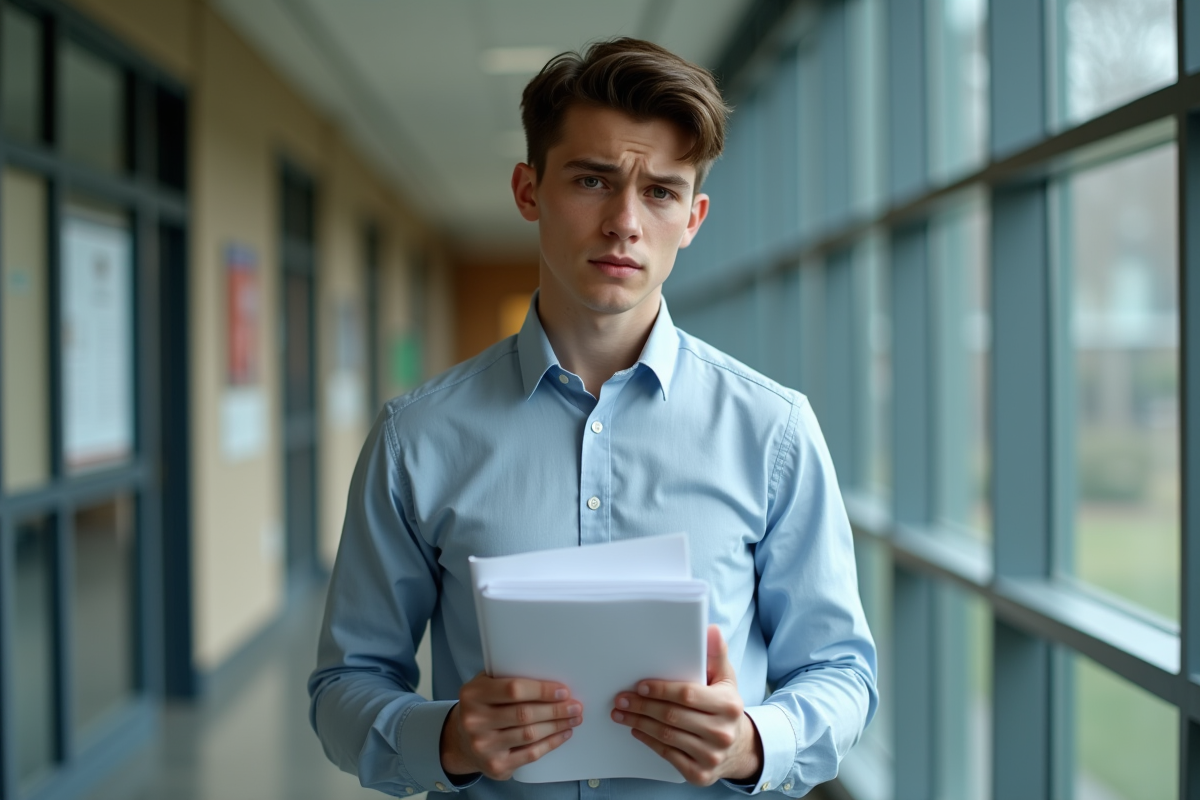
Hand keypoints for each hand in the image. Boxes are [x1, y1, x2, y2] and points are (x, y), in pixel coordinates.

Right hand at [439, 672, 581, 780]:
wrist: (461, 741)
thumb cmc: (482, 706)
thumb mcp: (485, 685)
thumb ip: (508, 677)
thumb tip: (549, 674)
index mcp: (473, 694)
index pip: (513, 689)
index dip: (542, 690)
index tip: (563, 691)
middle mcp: (474, 721)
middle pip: (525, 714)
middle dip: (556, 710)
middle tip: (575, 706)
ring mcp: (484, 746)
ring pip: (530, 734)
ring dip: (557, 726)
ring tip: (573, 718)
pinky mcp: (496, 765)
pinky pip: (530, 754)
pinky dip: (551, 743)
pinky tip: (562, 734)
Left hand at [611, 625, 762, 785]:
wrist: (740, 748)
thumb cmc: (725, 707)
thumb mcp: (725, 679)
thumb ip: (716, 654)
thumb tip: (710, 629)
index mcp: (728, 705)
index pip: (688, 695)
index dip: (661, 690)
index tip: (640, 685)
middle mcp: (722, 732)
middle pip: (672, 716)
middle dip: (642, 706)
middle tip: (621, 698)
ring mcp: (711, 756)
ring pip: (667, 736)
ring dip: (639, 722)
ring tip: (621, 713)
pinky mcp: (700, 774)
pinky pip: (668, 755)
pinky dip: (648, 741)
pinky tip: (636, 729)